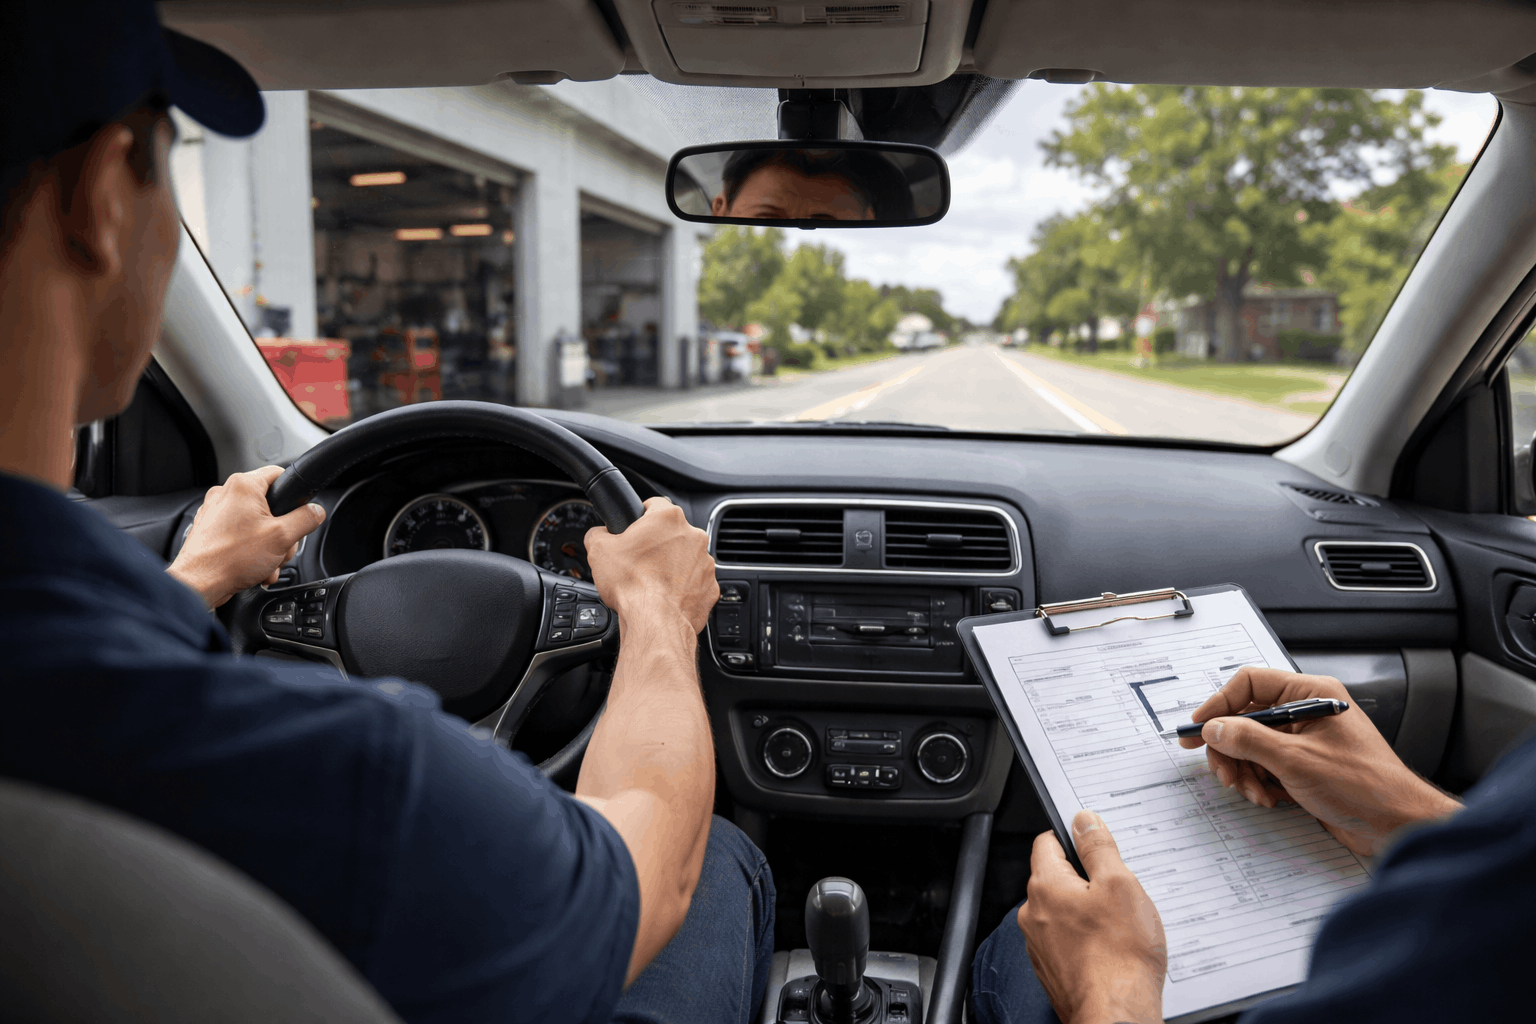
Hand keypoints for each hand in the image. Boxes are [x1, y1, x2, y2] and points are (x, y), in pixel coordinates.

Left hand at [166, 465, 324, 607]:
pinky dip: (251, 550)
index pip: (279, 473)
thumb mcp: (282, 537)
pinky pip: (241, 534)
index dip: (294, 493)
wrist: (199, 583)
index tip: (299, 510)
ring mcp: (215, 512)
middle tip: (281, 547)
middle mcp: (225, 494)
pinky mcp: (210, 529)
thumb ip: (306, 519)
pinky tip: (255, 567)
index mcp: (243, 486)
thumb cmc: (230, 558)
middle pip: (270, 504)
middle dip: (282, 530)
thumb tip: (316, 511)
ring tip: (266, 562)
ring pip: (257, 523)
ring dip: (268, 545)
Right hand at [584, 497, 718, 632]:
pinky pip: (695, 582)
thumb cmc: (632, 584)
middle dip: (657, 544)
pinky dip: (683, 588)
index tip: (634, 527)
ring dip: (672, 565)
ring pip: (686, 558)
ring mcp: (705, 562)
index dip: (640, 516)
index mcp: (668, 518)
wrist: (655, 621)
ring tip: (652, 581)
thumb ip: (598, 534)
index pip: (654, 504)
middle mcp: (693, 536)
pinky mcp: (711, 587)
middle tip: (638, 560)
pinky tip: (666, 596)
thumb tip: (598, 534)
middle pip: (672, 533)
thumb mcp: (598, 550)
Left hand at [1019, 810, 1165, 1023]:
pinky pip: (1066, 940)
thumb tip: (1084, 820)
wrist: (1116, 1015)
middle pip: (1055, 878)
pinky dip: (1085, 939)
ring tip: (1118, 924)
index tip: (1092, 842)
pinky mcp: (1052, 969)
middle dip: (1084, 878)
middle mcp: (1033, 914)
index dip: (1072, 837)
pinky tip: (1111, 948)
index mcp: (1045, 886)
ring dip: (1085, 911)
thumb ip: (1099, 848)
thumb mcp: (1120, 885)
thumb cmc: (1119, 957)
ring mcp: (1040, 944)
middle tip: (1117, 890)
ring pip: (1062, 912)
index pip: (1047, 842)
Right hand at [1179, 667, 1459, 854]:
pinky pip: (1266, 766)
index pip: (1250, 683)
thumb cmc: (1364, 785)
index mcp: (1311, 693)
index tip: (1199, 728)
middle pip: (1246, 717)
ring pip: (1252, 745)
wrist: (1399, 825)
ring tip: (1251, 791)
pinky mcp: (1306, 766)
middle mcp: (1307, 711)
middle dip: (1230, 748)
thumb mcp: (1295, 760)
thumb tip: (1214, 727)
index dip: (1220, 704)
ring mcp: (1306, 740)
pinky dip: (1259, 782)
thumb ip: (1248, 739)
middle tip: (1222, 772)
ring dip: (1244, 770)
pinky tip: (1268, 799)